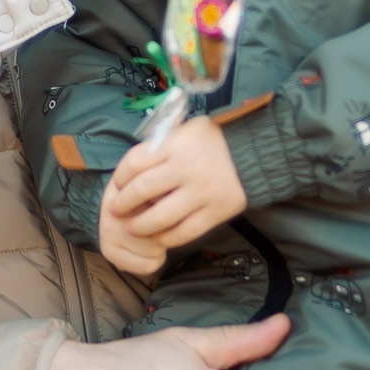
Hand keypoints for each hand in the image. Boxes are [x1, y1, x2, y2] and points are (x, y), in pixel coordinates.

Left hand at [98, 118, 246, 274]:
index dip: (120, 178)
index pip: (134, 163)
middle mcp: (186, 168)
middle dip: (124, 205)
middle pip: (142, 191)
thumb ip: (160, 147)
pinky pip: (185, 232)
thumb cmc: (212, 140)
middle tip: (116, 212)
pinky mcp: (216, 211)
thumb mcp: (184, 131)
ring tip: (133, 229)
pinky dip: (168, 238)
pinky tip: (159, 238)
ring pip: (161, 217)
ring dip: (141, 226)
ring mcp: (202, 192)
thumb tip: (131, 170)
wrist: (253, 151)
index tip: (117, 186)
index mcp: (175, 145)